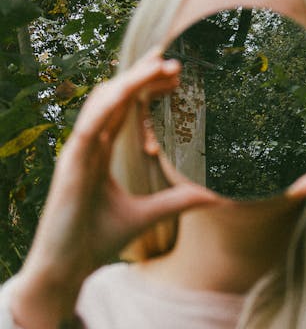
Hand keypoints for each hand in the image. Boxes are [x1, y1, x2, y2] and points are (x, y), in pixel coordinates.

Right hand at [12, 51, 216, 328]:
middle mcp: (88, 144)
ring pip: (104, 102)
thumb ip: (178, 201)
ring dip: (132, 80)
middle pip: (116, 96)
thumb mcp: (147, 215)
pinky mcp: (69, 163)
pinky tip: (130, 89)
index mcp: (101, 151)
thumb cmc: (97, 240)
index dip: (145, 85)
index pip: (125, 108)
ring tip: (163, 64)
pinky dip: (109, 104)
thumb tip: (216, 196)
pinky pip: (89, 125)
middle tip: (176, 58)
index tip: (174, 71)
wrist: (68, 270)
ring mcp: (77, 151)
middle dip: (143, 74)